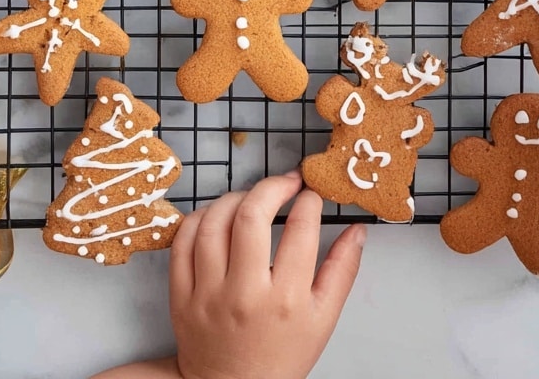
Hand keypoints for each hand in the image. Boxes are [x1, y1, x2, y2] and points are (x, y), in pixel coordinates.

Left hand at [169, 172, 364, 378]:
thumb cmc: (282, 355)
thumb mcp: (323, 320)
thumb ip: (342, 271)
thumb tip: (357, 229)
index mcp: (286, 300)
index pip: (301, 229)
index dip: (309, 201)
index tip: (311, 194)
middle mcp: (245, 293)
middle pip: (251, 215)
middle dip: (273, 186)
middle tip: (286, 183)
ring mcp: (208, 293)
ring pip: (213, 222)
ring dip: (236, 198)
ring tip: (252, 198)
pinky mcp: (181, 295)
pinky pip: (183, 241)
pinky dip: (200, 218)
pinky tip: (219, 216)